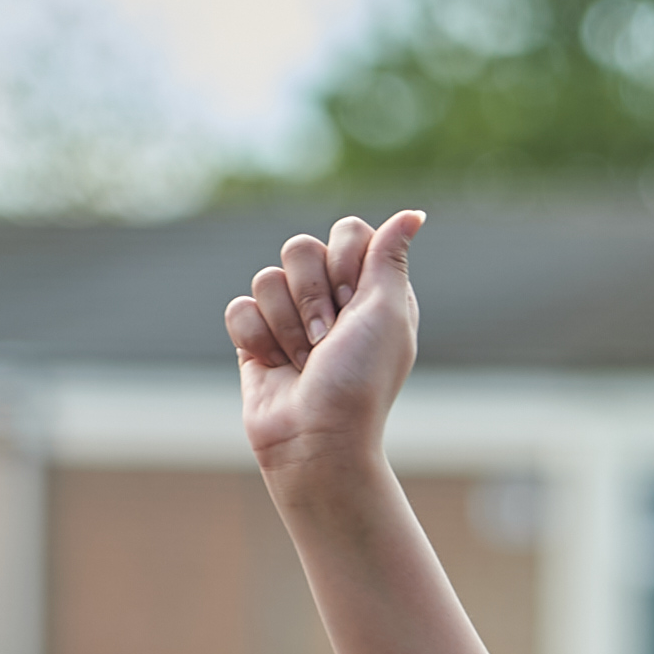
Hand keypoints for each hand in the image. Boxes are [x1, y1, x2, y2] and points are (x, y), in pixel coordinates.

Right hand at [229, 212, 427, 492]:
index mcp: (371, 290)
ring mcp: (291, 318)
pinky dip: (256, 338)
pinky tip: (274, 366)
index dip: (343, 261)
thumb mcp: (387, 313)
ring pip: (266, 277)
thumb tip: (414, 213)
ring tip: (304, 361)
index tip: (352, 303)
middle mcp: (332, 300)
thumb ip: (390, 257)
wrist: (315, 440)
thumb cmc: (360, 381)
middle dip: (311, 296)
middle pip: (300, 248)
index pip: (347, 232)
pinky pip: (239, 308)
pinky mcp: (256, 339)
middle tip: (326, 338)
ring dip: (285, 325)